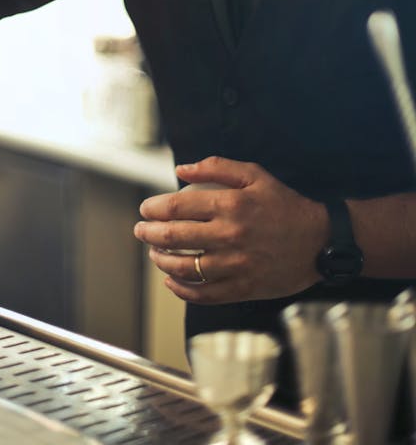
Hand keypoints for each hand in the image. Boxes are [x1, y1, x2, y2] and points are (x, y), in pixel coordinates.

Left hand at [134, 155, 327, 304]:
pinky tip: (173, 282)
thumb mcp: (254, 174)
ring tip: (154, 254)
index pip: (178, 207)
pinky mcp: (244, 288)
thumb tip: (181, 169)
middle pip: (175, 237)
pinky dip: (183, 290)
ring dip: (162, 262)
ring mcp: (236, 265)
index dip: (154, 209)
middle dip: (149, 234)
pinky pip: (205, 294)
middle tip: (140, 231)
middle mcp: (230, 236)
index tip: (145, 209)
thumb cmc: (284, 204)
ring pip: (186, 268)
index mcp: (230, 205)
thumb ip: (215, 166)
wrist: (319, 240)